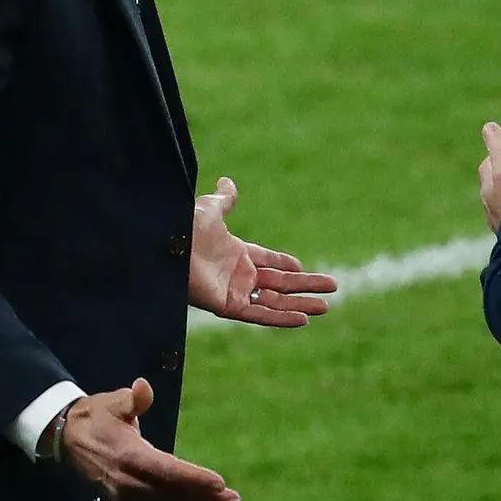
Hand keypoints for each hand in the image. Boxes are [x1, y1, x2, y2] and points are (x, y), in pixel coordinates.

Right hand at [52, 378, 239, 500]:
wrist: (64, 439)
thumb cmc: (94, 417)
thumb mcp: (111, 403)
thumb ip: (131, 399)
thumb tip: (143, 387)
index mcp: (124, 455)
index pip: (165, 470)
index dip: (193, 478)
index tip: (220, 483)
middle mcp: (124, 480)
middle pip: (170, 493)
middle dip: (203, 498)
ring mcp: (122, 495)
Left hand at [188, 178, 332, 324]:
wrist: (168, 243)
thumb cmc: (184, 226)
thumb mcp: (210, 210)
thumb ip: (225, 200)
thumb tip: (227, 181)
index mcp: (234, 252)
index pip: (266, 260)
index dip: (285, 264)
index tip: (302, 266)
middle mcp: (236, 274)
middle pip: (278, 282)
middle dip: (305, 285)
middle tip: (333, 287)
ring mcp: (232, 290)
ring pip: (273, 301)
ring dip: (299, 304)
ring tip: (327, 306)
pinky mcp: (227, 305)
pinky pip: (259, 315)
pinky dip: (281, 318)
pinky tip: (304, 319)